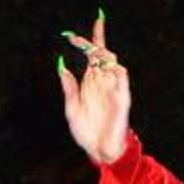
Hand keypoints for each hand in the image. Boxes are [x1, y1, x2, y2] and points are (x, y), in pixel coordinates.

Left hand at [59, 9, 130, 165]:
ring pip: (112, 62)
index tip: (70, 34)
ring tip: (91, 50)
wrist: (99, 149)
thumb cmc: (86, 131)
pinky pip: (122, 77)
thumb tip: (62, 66)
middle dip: (91, 42)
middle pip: (100, 54)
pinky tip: (107, 65)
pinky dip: (115, 69)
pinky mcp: (122, 96)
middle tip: (75, 39)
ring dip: (102, 54)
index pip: (91, 56)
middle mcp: (102, 81)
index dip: (86, 41)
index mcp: (90, 82)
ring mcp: (113, 87)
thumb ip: (69, 88)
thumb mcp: (71, 108)